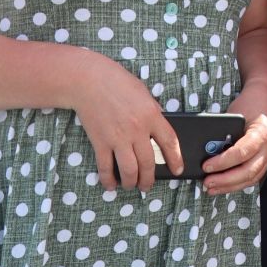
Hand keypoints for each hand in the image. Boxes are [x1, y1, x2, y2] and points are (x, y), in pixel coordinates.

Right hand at [69, 56, 182, 191]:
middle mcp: (137, 130)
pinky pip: (106, 167)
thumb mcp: (144, 93)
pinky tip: (110, 184)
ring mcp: (118, 138)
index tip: (177, 170)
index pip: (169, 142)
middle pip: (149, 162)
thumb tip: (157, 129)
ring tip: (131, 185)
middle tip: (147, 185)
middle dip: (149, 179)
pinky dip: (108, 179)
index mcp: (152, 115)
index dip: (175, 159)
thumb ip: (153, 111)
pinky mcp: (100, 142)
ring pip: (129, 170)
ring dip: (131, 182)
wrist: (89, 80)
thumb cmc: (117, 82)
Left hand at [202, 96, 266, 194]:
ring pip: (251, 178)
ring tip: (211, 188)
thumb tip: (205, 154)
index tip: (206, 166)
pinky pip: (252, 176)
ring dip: (230, 186)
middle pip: (248, 171)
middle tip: (207, 183)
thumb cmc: (247, 104)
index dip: (223, 162)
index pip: (242, 152)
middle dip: (226, 180)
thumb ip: (224, 135)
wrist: (265, 98)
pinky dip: (237, 183)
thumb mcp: (234, 115)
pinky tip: (223, 185)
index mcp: (262, 132)